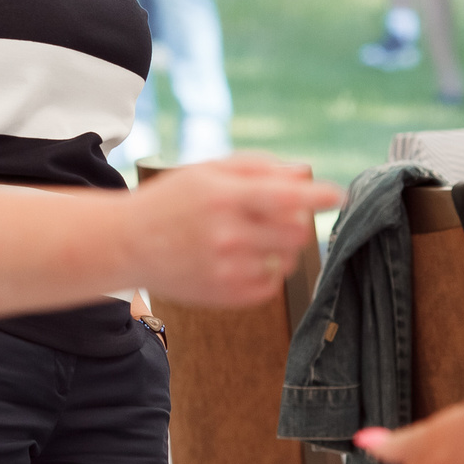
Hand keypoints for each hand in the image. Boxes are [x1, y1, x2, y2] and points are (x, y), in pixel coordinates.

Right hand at [127, 155, 337, 306]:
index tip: (336, 195)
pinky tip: (246, 259)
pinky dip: (268, 271)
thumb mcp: (208, 172)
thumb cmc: (172, 201)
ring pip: (287, 260)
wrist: (127, 243)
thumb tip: (304, 175)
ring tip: (256, 238)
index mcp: (224, 197)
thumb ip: (258, 168)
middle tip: (279, 217)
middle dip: (297, 222)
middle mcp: (227, 235)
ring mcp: (227, 269)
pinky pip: (270, 285)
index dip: (318, 197)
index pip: (287, 198)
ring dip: (282, 248)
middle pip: (296, 233)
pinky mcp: (225, 295)